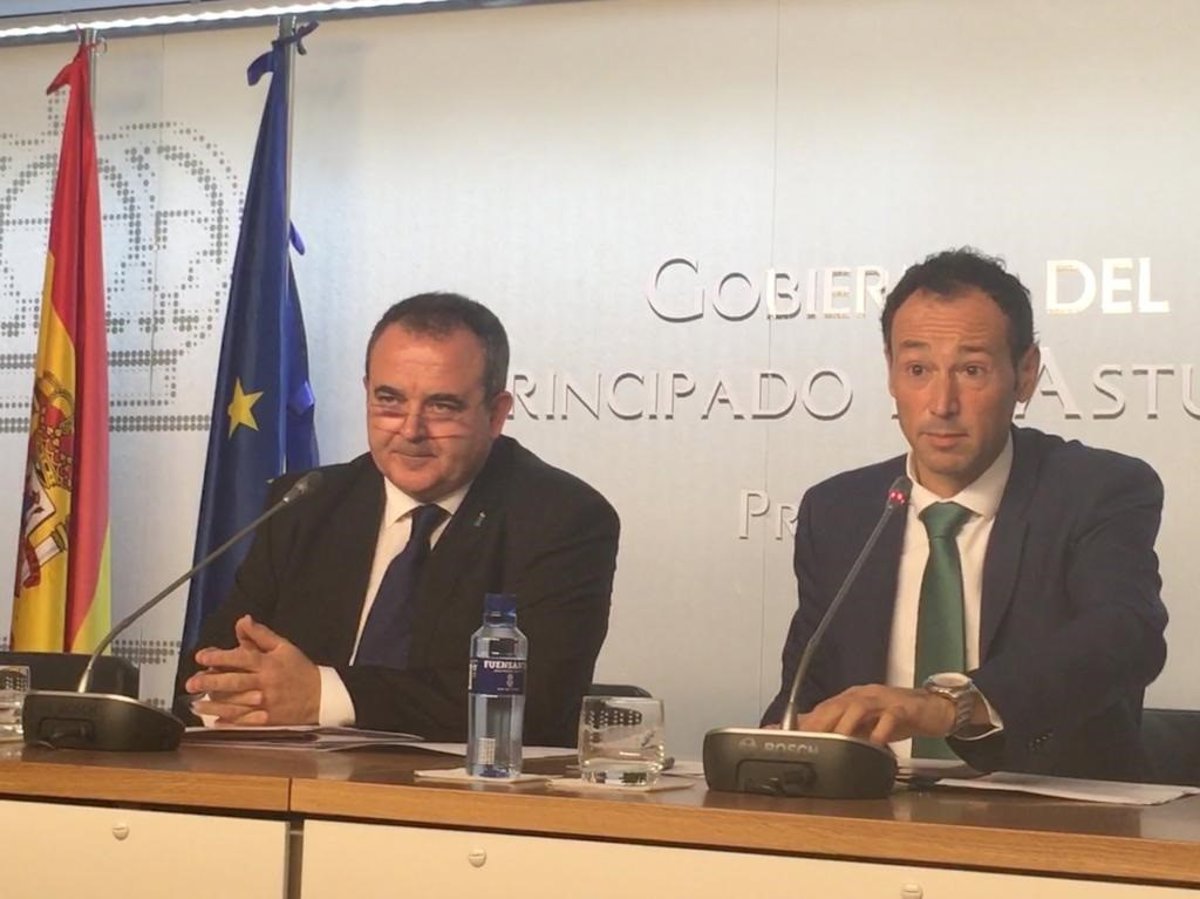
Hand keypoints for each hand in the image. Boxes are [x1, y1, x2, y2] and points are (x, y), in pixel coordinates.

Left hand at [186, 615, 320, 725]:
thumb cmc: (299, 669)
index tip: (201, 657)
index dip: (220, 656)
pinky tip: (214, 722)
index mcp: (268, 663)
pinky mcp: (267, 719)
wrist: (321, 696)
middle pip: (234, 682)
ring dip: (214, 704)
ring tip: (195, 704)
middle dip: (210, 682)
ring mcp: (265, 703)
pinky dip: (229, 723)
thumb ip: (260, 635)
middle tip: (190, 683)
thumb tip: (242, 620)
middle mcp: (265, 683)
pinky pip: (245, 722)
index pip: (241, 658)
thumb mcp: (284, 647)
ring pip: (235, 704)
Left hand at [792, 684, 957, 744]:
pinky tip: (875, 744)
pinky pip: (891, 717)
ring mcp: (883, 700)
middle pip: (835, 706)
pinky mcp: (905, 709)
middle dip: (818, 724)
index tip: (784, 736)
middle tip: (806, 743)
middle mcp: (863, 696)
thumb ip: (838, 731)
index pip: (821, 709)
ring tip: (836, 743)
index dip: (802, 722)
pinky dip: (881, 730)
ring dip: (845, 726)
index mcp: (850, 699)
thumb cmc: (894, 717)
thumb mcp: (863, 725)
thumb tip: (809, 740)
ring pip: (858, 708)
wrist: (933, 709)